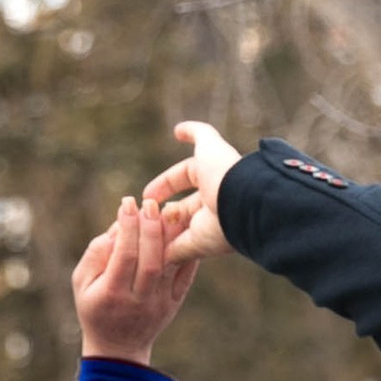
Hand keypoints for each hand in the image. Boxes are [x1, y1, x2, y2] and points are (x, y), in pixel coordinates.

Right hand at [73, 194, 194, 362]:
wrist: (118, 348)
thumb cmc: (94, 308)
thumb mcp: (82, 283)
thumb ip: (95, 254)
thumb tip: (118, 227)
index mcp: (112, 294)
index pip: (124, 256)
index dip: (127, 227)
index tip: (127, 202)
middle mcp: (138, 300)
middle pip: (151, 260)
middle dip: (151, 228)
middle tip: (150, 203)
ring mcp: (160, 303)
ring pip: (171, 266)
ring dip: (171, 235)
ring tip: (169, 209)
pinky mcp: (174, 302)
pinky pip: (185, 274)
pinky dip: (186, 250)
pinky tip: (182, 229)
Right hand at [143, 118, 240, 260]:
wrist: (239, 203)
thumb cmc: (223, 171)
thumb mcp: (208, 144)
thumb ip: (195, 133)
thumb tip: (178, 130)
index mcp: (213, 177)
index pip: (185, 177)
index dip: (165, 183)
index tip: (146, 193)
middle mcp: (211, 203)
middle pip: (181, 207)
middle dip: (162, 209)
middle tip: (143, 211)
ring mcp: (206, 227)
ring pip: (178, 229)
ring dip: (160, 229)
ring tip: (141, 228)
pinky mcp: (200, 247)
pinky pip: (178, 250)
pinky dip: (163, 251)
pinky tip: (146, 249)